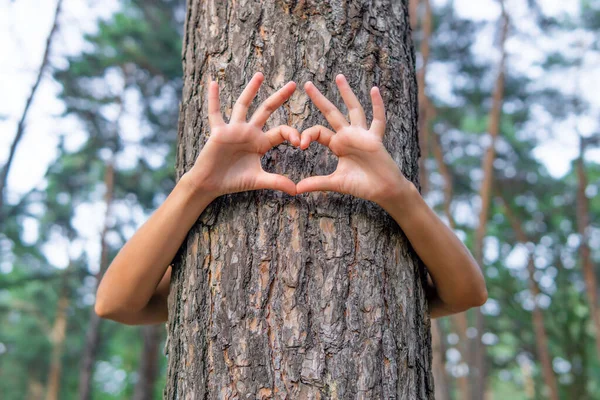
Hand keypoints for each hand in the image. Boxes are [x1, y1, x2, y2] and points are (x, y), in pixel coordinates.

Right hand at [184, 72, 300, 197]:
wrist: (211, 184)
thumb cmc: (233, 181)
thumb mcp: (258, 181)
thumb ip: (276, 182)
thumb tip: (296, 191)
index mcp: (261, 142)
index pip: (281, 131)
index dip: (292, 134)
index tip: (300, 142)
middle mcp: (249, 132)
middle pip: (267, 110)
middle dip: (280, 97)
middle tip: (293, 84)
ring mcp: (234, 129)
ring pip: (244, 105)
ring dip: (251, 89)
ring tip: (260, 74)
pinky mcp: (218, 131)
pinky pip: (215, 112)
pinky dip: (213, 98)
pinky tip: (213, 83)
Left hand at [296, 74, 411, 206]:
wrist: (383, 191)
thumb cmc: (362, 185)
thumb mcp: (336, 183)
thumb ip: (317, 183)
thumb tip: (296, 189)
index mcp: (337, 144)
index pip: (318, 131)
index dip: (307, 135)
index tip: (300, 144)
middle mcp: (348, 135)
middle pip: (331, 112)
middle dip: (319, 99)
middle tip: (306, 84)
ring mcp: (362, 135)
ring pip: (354, 109)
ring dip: (346, 93)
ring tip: (338, 76)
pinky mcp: (375, 139)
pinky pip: (378, 120)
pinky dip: (378, 105)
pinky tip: (375, 90)